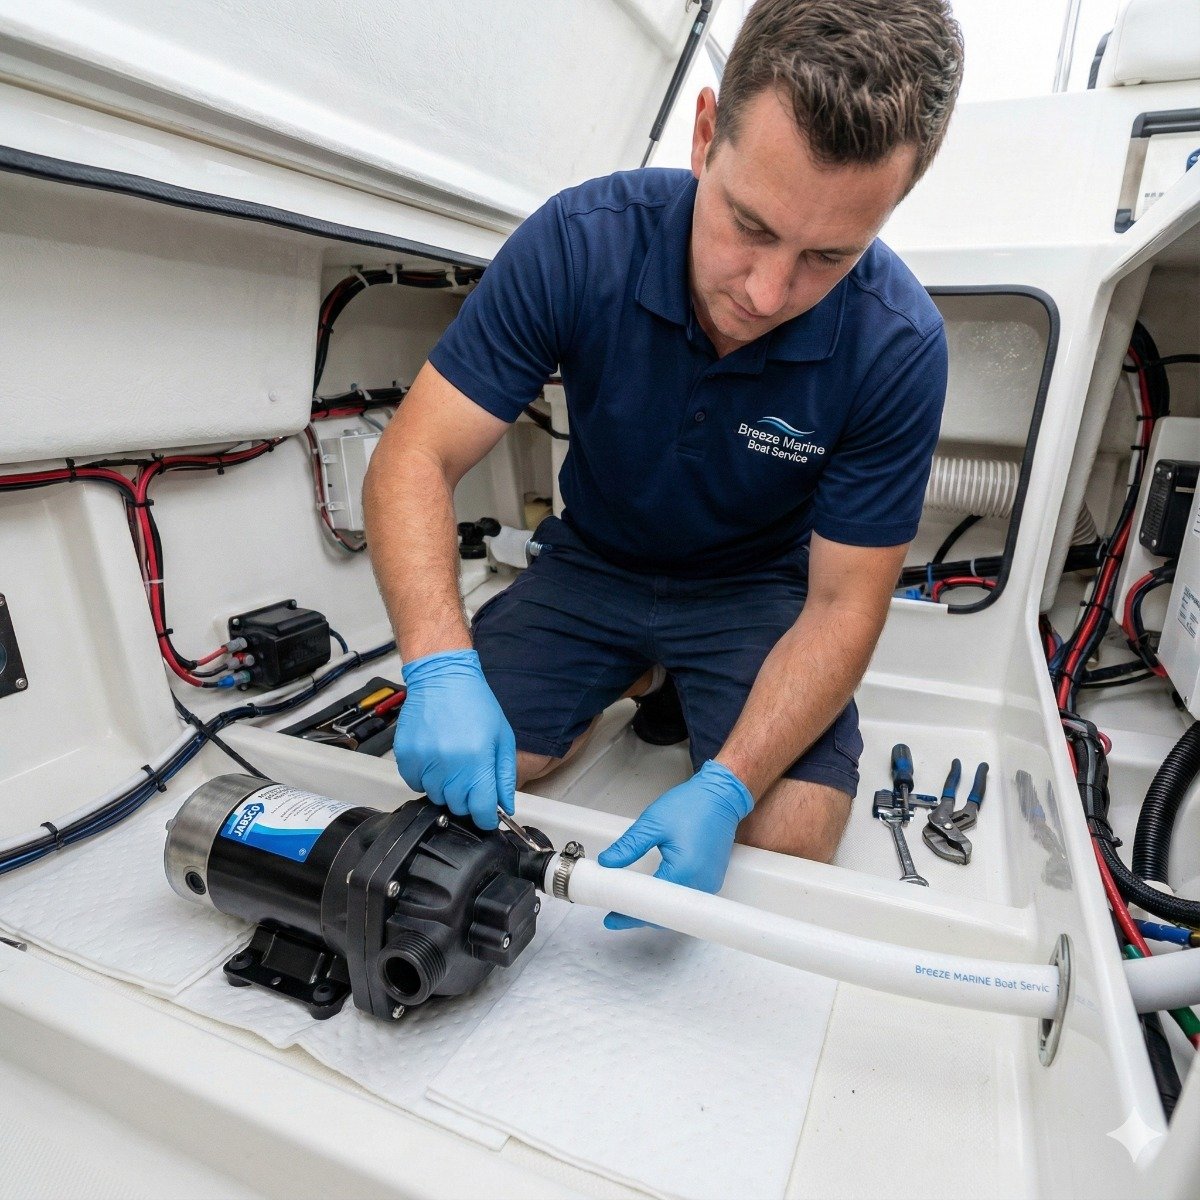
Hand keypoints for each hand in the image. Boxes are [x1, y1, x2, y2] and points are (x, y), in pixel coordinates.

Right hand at [392, 649, 515, 829]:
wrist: (442, 677)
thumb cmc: (475, 703)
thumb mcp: (502, 738)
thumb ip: (504, 775)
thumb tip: (505, 806)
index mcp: (477, 760)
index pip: (480, 810)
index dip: (486, 818)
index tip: (487, 816)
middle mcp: (449, 765)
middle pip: (457, 807)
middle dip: (467, 799)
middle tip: (470, 777)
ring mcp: (425, 762)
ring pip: (435, 797)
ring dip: (445, 788)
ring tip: (452, 762)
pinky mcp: (407, 757)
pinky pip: (415, 783)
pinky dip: (425, 778)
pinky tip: (435, 758)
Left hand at [596, 760, 752, 929]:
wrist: (721, 796)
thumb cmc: (692, 805)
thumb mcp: (652, 823)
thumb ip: (629, 846)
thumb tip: (608, 862)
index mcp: (684, 870)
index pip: (652, 906)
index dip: (629, 915)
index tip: (611, 918)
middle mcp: (700, 883)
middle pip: (666, 915)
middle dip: (640, 915)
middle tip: (616, 910)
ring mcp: (709, 884)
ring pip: (678, 911)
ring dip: (656, 910)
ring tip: (632, 903)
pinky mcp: (712, 880)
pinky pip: (688, 901)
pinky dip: (670, 901)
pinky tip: (655, 894)